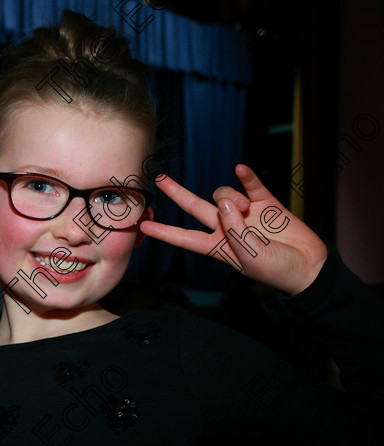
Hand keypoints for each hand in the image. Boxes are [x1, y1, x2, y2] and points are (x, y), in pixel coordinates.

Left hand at [140, 164, 327, 294]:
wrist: (307, 266)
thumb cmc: (275, 268)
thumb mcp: (249, 255)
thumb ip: (234, 229)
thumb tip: (224, 201)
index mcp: (216, 246)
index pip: (184, 238)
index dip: (164, 232)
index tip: (143, 226)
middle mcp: (226, 227)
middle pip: (195, 207)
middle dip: (177, 193)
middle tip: (160, 179)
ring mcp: (244, 213)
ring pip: (224, 195)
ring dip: (232, 198)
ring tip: (249, 211)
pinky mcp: (264, 202)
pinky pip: (250, 184)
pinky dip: (245, 177)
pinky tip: (241, 170)